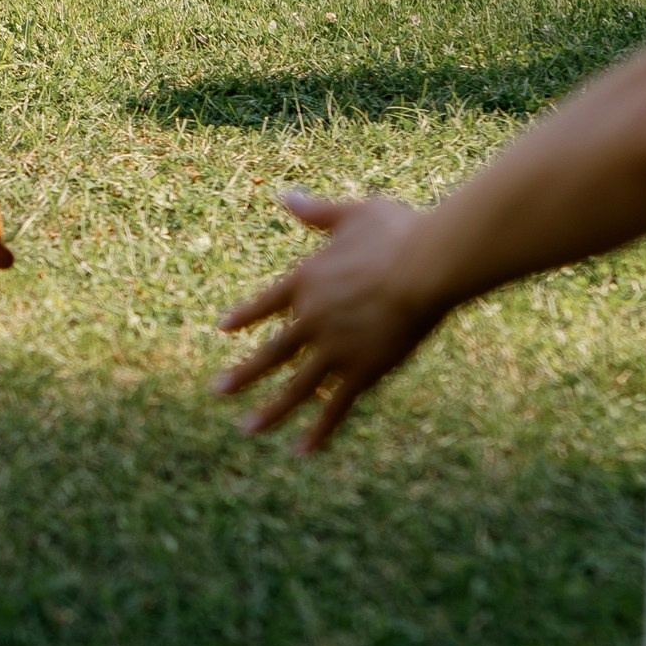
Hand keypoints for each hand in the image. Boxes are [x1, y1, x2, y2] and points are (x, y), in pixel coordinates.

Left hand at [214, 193, 455, 453]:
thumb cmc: (398, 233)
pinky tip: (302, 450)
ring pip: (294, 388)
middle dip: (244, 375)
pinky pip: (334, 408)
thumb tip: (285, 196)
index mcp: (305, 281)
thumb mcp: (353, 214)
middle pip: (271, 353)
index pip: (266, 303)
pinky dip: (318, 431)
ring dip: (271, 411)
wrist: (426, 267)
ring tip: (249, 429)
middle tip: (218, 391)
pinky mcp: (361, 373)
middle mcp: (310, 320)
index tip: (224, 327)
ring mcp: (333, 350)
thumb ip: (317, 212)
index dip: (246, 316)